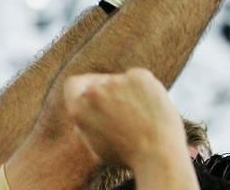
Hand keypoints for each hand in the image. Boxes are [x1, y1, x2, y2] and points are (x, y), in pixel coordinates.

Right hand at [64, 69, 184, 166]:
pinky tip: (150, 105)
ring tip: (140, 113)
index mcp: (79, 109)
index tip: (96, 92)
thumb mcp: (94, 144)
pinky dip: (145, 88)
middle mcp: (94, 91)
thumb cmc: (126, 154)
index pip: (73, 84)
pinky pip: (139, 78)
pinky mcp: (139, 76)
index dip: (84, 88)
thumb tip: (88, 109)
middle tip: (125, 109)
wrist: (156, 150)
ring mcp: (116, 81)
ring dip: (128, 91)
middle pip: (101, 82)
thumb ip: (87, 122)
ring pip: (122, 80)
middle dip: (111, 93)